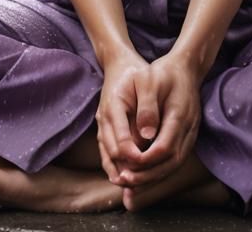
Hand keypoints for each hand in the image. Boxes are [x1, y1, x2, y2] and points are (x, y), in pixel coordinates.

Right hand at [95, 52, 157, 185]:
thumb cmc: (136, 72)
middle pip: (112, 153)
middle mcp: (104, 118)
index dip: (134, 158)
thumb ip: (147, 108)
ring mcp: (102, 124)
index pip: (121, 141)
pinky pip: (107, 151)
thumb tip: (149, 136)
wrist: (120, 63)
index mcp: (113, 107)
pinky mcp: (105, 127)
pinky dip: (114, 165)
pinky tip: (124, 177)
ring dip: (119, 171)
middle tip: (142, 184)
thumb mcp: (145, 82)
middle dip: (127, 170)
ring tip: (132, 187)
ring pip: (107, 155)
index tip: (147, 166)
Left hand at [114, 53, 202, 189]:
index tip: (126, 167)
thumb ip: (148, 107)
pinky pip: (174, 161)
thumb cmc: (164, 73)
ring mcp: (190, 135)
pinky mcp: (187, 138)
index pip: (164, 148)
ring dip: (152, 179)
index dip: (145, 161)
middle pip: (170, 164)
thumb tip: (145, 135)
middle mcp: (188, 130)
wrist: (186, 68)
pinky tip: (143, 176)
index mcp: (179, 116)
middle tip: (124, 182)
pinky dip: (159, 172)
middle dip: (147, 177)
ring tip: (130, 186)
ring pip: (173, 166)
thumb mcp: (150, 81)